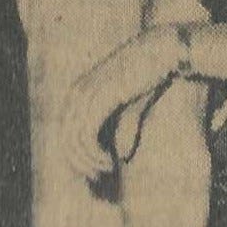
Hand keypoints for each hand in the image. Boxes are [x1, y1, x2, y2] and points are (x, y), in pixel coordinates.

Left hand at [56, 32, 182, 186]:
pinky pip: (86, 137)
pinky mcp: (98, 102)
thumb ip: (123, 128)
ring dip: (88, 162)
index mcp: (78, 91)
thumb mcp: (133, 105)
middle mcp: (75, 94)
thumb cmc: (151, 76)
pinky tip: (109, 162)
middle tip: (99, 176)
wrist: (162, 50)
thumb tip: (123, 156)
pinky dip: (94, 155)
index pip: (65, 131)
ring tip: (106, 170)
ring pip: (73, 142)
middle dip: (79, 163)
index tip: (95, 168)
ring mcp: (85, 97)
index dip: (76, 154)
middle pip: (64, 139)